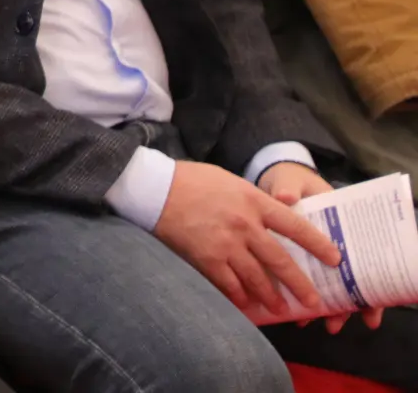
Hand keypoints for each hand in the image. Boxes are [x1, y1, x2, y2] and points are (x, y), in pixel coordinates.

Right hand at [154, 160, 336, 316]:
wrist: (154, 187)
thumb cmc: (191, 180)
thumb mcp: (230, 181)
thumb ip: (252, 202)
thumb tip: (272, 217)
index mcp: (253, 202)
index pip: (295, 226)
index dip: (318, 244)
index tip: (334, 259)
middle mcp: (245, 225)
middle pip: (280, 260)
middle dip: (300, 284)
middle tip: (314, 301)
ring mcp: (225, 243)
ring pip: (257, 278)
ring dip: (271, 296)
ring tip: (280, 309)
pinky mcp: (206, 257)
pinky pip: (229, 284)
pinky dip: (238, 296)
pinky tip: (245, 305)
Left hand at [258, 163, 385, 332]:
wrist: (276, 179)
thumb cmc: (291, 180)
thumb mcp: (292, 181)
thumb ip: (290, 189)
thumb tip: (287, 197)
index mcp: (339, 223)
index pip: (361, 257)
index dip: (369, 285)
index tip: (369, 307)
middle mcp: (332, 242)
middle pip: (347, 279)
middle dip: (344, 306)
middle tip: (334, 324)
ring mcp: (313, 252)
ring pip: (325, 285)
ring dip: (322, 307)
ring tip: (309, 323)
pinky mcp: (293, 255)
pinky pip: (298, 279)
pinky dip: (297, 296)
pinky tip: (293, 313)